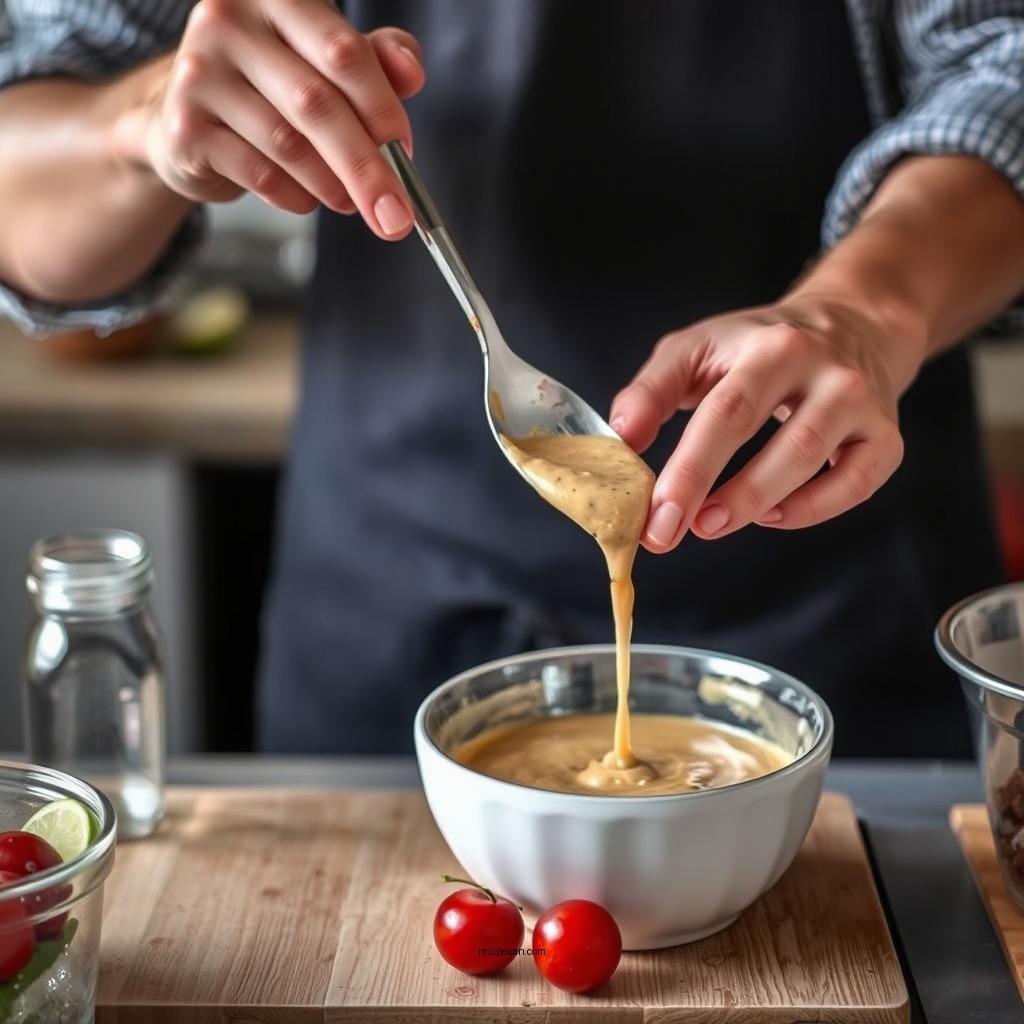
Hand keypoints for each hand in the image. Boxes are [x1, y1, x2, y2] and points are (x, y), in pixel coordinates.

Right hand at [114, 0, 423, 237]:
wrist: (189, 115)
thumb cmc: (272, 83)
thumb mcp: (326, 60)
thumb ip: (376, 58)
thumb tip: (411, 73)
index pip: (344, 52)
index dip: (382, 109)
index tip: (406, 154)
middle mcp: (230, 22)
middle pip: (318, 105)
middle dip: (367, 168)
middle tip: (395, 213)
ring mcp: (200, 73)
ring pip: (289, 144)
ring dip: (333, 185)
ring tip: (349, 200)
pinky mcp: (185, 128)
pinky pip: (260, 174)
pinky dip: (296, 196)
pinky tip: (307, 198)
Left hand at [609, 299, 911, 552]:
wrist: (852, 325)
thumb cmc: (757, 347)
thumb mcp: (697, 349)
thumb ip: (652, 391)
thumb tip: (622, 438)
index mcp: (772, 347)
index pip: (727, 413)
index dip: (690, 470)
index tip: (654, 514)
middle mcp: (825, 372)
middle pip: (778, 442)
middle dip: (722, 496)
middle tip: (673, 532)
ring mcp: (861, 404)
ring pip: (815, 465)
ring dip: (758, 504)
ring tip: (710, 524)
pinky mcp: (886, 437)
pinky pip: (855, 485)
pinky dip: (811, 509)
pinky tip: (772, 514)